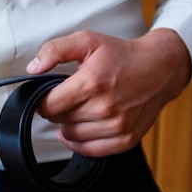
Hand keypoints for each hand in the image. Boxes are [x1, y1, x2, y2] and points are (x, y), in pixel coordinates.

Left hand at [26, 29, 190, 156]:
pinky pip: (90, 150)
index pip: (48, 106)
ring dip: (69, 124)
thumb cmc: (121, 55)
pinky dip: (80, 142)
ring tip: (79, 108)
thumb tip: (33, 69)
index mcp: (91, 83)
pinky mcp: (126, 139)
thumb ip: (54, 50)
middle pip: (59, 120)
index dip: (43, 100)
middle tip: (69, 97)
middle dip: (58, 109)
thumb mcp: (87, 40)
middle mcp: (104, 108)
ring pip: (72, 136)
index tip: (50, 94)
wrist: (159, 68)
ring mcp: (117, 126)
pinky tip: (81, 128)